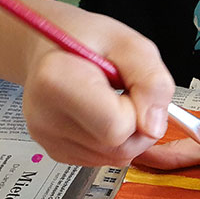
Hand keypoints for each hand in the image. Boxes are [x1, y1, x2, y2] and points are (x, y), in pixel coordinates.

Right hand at [18, 0, 174, 165]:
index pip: (117, 127)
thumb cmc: (88, 40)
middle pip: (120, 148)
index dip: (139, 109)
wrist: (53, 47)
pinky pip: (105, 158)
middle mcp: (45, 115)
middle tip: (127, 94)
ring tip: (112, 100)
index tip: (130, 87)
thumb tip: (154, 126)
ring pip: (116, 157)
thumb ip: (152, 81)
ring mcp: (49, 138)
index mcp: (57, 80)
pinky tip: (102, 114)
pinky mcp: (57, 151)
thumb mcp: (132, 45)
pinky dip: (115, 140)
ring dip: (129, 133)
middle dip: (139, 125)